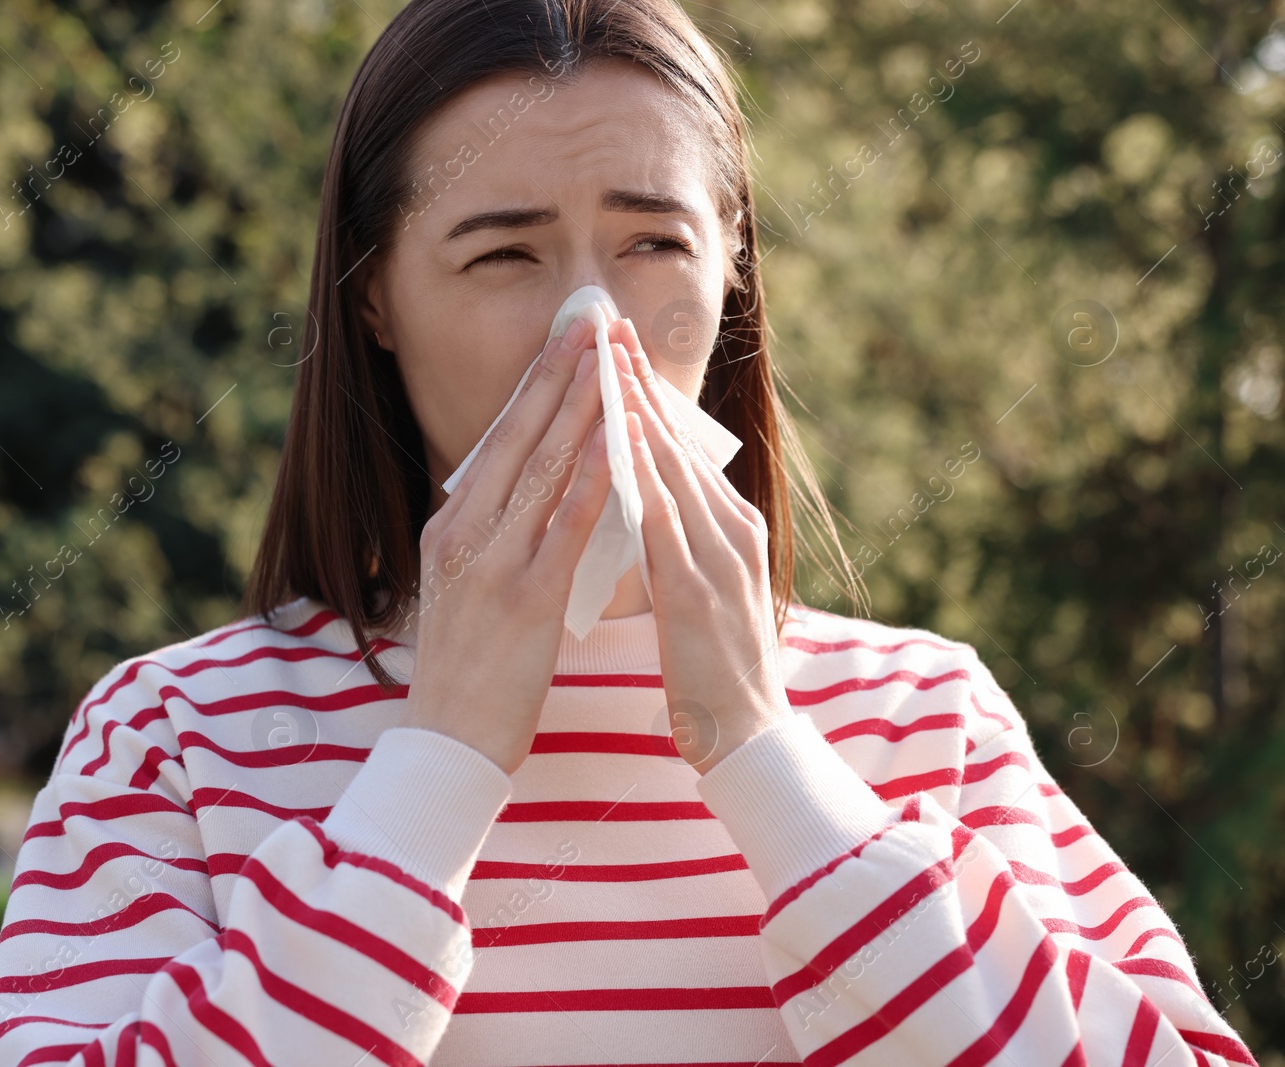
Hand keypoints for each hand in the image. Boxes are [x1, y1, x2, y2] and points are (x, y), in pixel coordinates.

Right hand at [398, 315, 612, 775]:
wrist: (448, 743)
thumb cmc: (467, 672)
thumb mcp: (465, 588)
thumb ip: (493, 537)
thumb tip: (529, 495)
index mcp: (452, 527)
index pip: (499, 442)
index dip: (533, 388)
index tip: (562, 343)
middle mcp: (466, 532)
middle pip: (518, 439)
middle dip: (556, 376)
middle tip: (588, 324)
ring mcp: (492, 562)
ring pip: (543, 469)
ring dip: (579, 410)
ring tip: (608, 360)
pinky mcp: (524, 597)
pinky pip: (565, 526)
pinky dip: (592, 479)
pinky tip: (614, 443)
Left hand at [605, 317, 792, 774]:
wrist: (746, 735)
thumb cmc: (712, 667)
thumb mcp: (696, 586)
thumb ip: (676, 539)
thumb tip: (644, 497)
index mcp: (727, 525)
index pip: (678, 447)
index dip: (646, 394)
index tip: (616, 346)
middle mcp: (728, 528)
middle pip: (676, 442)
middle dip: (640, 382)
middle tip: (609, 325)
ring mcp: (718, 555)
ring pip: (670, 468)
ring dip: (636, 412)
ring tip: (607, 359)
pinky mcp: (699, 588)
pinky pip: (663, 520)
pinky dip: (639, 475)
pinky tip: (616, 441)